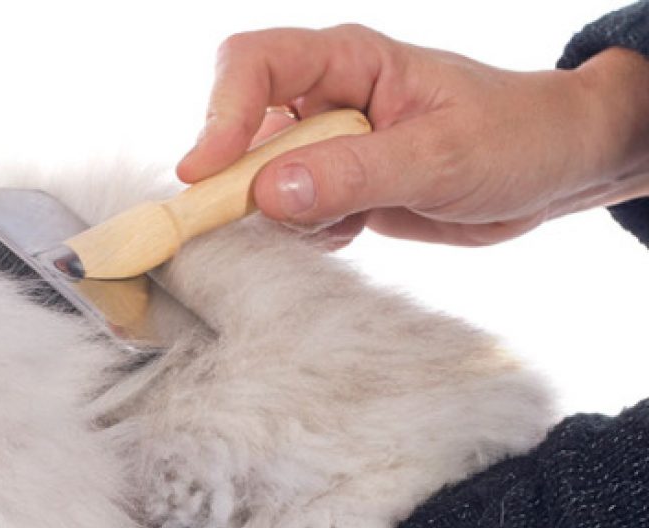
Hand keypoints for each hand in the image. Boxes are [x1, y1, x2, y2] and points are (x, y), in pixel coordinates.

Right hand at [178, 25, 648, 245]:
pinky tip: (358, 228)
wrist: (550, 170)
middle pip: (240, 133)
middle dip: (247, 183)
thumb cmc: (513, 137)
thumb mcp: (439, 157)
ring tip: (353, 219)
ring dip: (288, 217)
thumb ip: (352, 174)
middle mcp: (323, 100)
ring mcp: (322, 148)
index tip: (207, 173)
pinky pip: (287, 219)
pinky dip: (309, 236)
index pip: (254, 65)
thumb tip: (268, 192)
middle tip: (283, 217)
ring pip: (258, 186)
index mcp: (349, 61)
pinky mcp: (330, 190)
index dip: (221, 114)